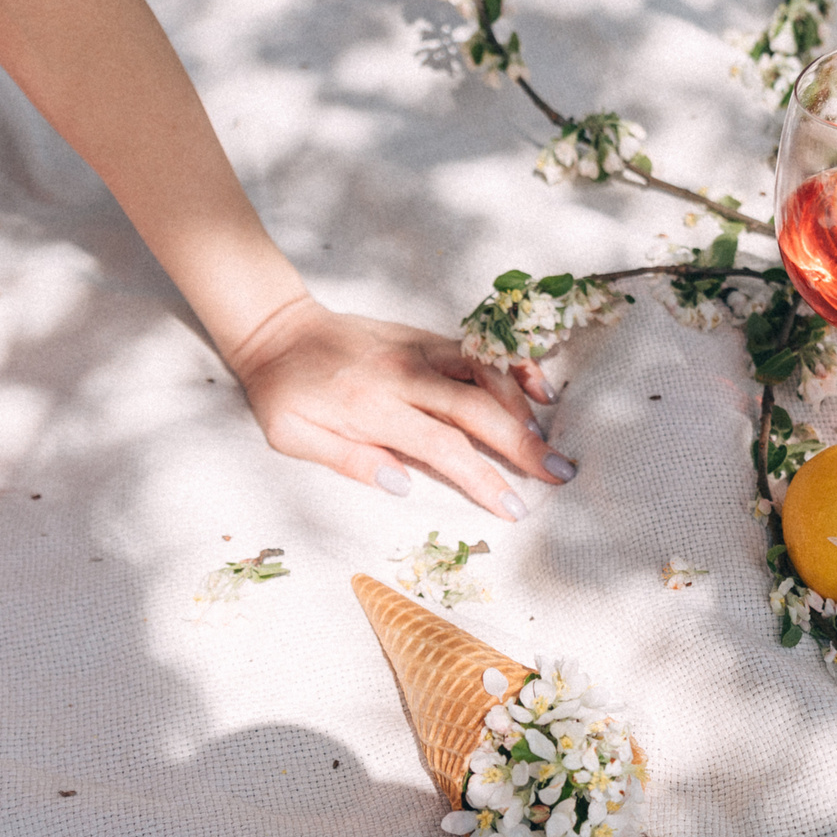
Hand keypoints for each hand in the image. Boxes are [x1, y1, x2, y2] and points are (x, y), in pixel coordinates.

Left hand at [227, 295, 569, 520]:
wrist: (277, 328)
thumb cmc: (284, 393)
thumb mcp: (292, 437)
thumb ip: (348, 460)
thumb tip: (402, 485)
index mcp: (372, 409)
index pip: (443, 447)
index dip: (483, 479)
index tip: (514, 508)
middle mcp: (403, 375)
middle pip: (477, 408)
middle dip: (523, 445)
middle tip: (560, 473)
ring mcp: (417, 350)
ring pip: (483, 370)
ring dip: (522, 404)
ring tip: (548, 436)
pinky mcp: (423, 336)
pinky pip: (476, 348)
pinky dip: (510, 365)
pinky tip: (536, 385)